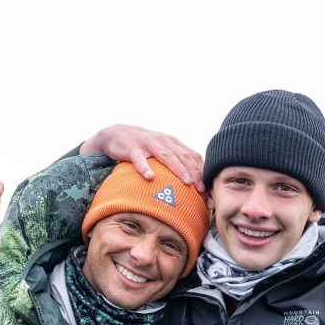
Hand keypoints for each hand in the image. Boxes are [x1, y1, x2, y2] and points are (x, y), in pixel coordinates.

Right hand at [80, 124, 204, 191]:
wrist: (116, 134)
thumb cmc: (143, 147)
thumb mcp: (162, 151)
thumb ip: (175, 161)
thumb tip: (192, 183)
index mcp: (173, 143)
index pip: (193, 156)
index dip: (202, 171)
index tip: (208, 189)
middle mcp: (163, 141)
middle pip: (183, 156)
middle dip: (195, 173)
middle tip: (202, 190)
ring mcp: (148, 144)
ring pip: (167, 156)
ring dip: (178, 169)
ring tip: (186, 183)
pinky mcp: (132, 148)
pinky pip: (139, 159)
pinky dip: (145, 168)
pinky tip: (150, 178)